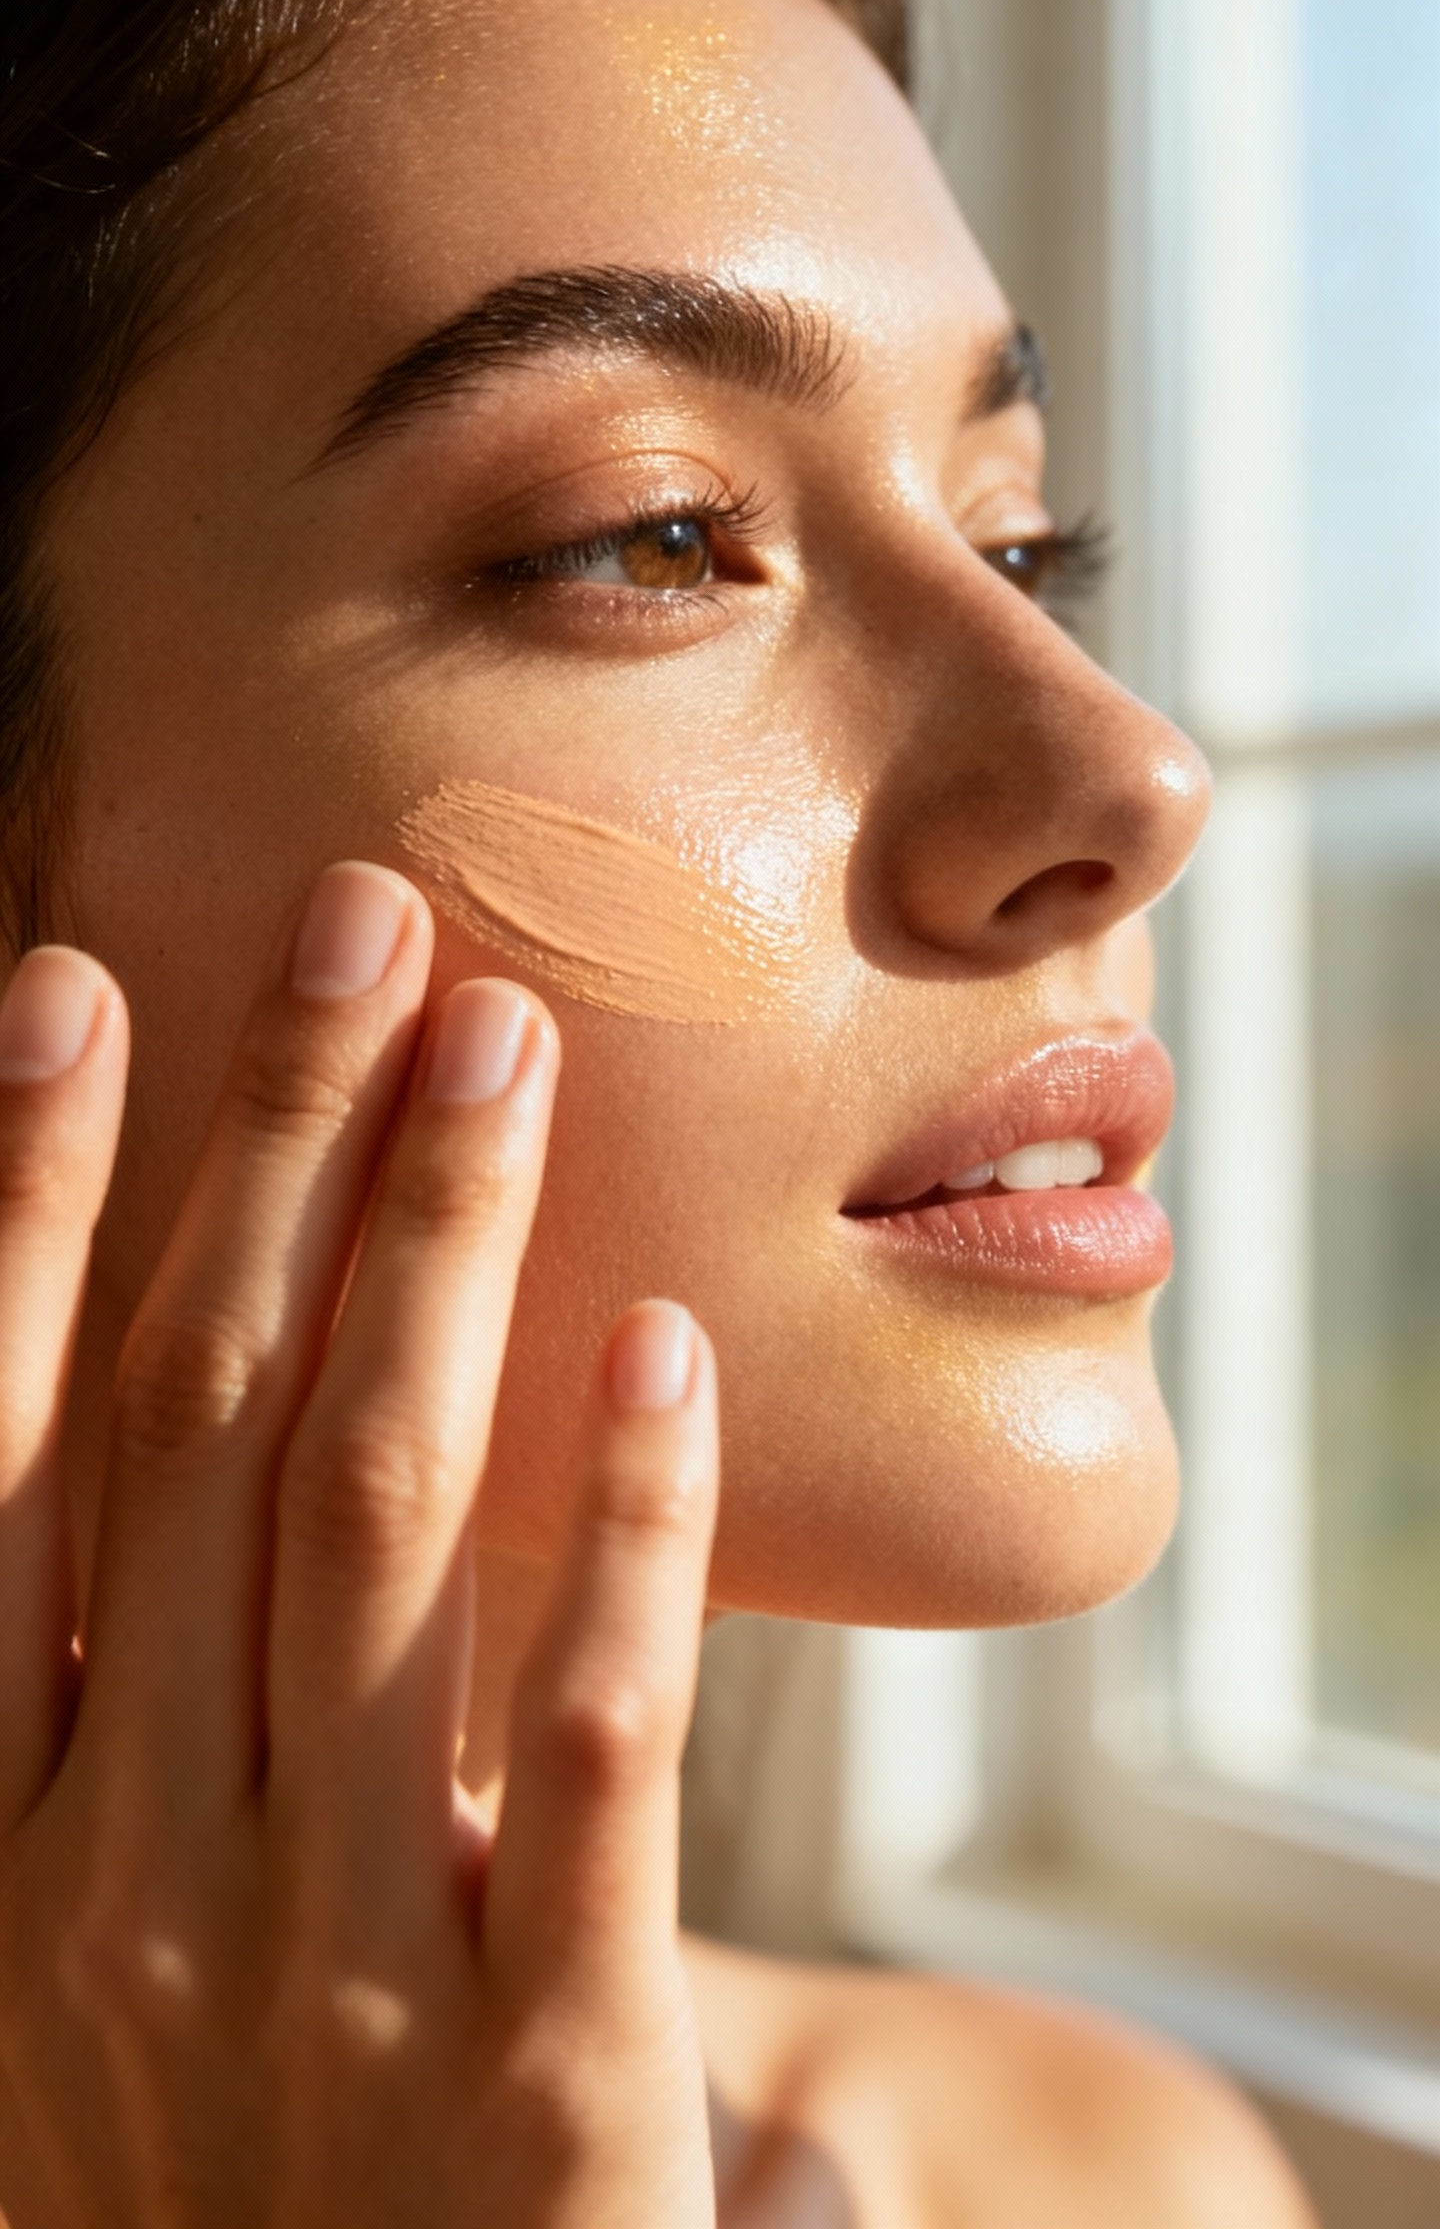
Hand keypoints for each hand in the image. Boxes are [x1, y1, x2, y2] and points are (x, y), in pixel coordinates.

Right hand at [0, 864, 718, 2226]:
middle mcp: (124, 1882)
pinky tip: (661, 1346)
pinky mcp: (543, 2076)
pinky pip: (595, 1745)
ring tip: (503, 1046)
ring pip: (381, 1526)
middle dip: (276, 1147)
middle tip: (362, 921)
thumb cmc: (202, 2223)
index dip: (20, 1209)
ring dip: (437, 1249)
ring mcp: (328, 1971)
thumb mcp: (60, 1991)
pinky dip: (628, 1529)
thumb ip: (91, 1747)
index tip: (73, 996)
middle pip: (202, 1427)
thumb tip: (204, 1437)